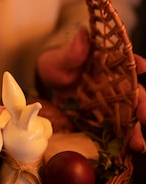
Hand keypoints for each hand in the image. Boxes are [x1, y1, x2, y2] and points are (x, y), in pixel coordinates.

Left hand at [37, 27, 145, 152]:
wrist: (48, 82)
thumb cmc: (56, 65)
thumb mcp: (59, 58)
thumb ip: (72, 52)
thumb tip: (82, 34)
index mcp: (106, 62)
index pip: (125, 59)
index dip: (135, 62)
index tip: (143, 66)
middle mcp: (114, 81)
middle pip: (134, 91)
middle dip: (142, 103)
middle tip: (145, 114)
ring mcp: (111, 100)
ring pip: (130, 113)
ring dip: (136, 128)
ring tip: (139, 144)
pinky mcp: (105, 116)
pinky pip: (118, 127)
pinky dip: (125, 138)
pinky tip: (131, 149)